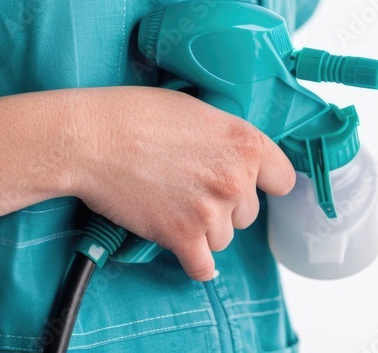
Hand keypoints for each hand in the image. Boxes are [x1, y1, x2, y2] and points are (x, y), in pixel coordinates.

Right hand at [61, 86, 295, 280]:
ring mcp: (211, 211)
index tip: (254, 186)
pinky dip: (195, 263)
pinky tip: (188, 252)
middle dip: (225, 205)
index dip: (265, 183)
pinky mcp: (182, 237)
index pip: (283, 180)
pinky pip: (202, 267)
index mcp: (246, 143)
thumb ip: (228, 139)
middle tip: (192, 187)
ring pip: (224, 238)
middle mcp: (236, 179)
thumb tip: (237, 159)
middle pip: (248, 212)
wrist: (95, 138)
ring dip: (204, 229)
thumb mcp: (200, 111)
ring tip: (174, 204)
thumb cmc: (139, 116)